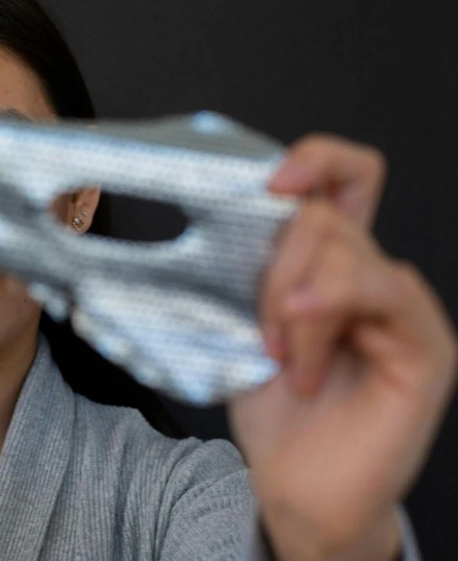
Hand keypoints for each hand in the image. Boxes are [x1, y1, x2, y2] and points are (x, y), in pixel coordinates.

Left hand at [228, 136, 457, 559]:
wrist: (296, 485)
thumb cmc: (273, 410)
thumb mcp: (244, 324)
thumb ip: (248, 270)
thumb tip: (219, 214)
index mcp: (330, 263)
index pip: (344, 178)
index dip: (314, 159)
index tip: (268, 182)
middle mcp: (371, 275)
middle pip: (328, 212)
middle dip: (275, 264)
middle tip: (261, 327)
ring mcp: (402, 308)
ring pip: (347, 248)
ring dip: (293, 301)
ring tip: (282, 358)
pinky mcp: (426, 346)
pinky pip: (385, 290)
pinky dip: (327, 315)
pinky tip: (302, 359)